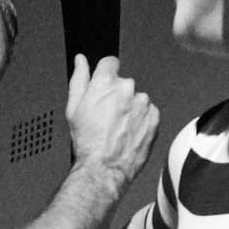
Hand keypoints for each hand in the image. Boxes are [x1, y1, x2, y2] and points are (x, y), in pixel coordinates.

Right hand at [66, 54, 159, 187]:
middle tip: (107, 117)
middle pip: (123, 84)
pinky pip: (149, 113)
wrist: (104, 168)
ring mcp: (142, 103)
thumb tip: (80, 61)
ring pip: (137, 99)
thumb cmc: (87, 142)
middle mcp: (126, 88)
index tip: (104, 88)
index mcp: (105, 82)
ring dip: (131, 110)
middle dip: (117, 96)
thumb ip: (79, 79)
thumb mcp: (73, 108)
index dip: (105, 76)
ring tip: (118, 129)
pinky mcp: (154, 117)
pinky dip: (141, 121)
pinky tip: (129, 133)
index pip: (110, 63)